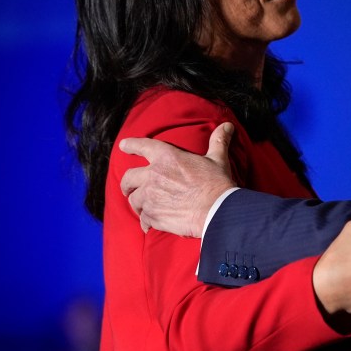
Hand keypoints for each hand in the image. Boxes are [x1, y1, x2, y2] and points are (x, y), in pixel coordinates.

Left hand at [119, 122, 236, 236]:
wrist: (217, 211)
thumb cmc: (217, 183)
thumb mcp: (218, 159)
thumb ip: (218, 141)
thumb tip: (228, 126)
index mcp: (167, 157)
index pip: (143, 146)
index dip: (131, 145)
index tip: (123, 146)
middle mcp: (154, 175)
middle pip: (128, 178)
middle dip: (126, 184)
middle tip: (128, 188)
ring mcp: (150, 196)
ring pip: (133, 200)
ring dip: (138, 204)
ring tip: (143, 208)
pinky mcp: (152, 215)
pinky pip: (142, 219)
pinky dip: (145, 221)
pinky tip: (149, 224)